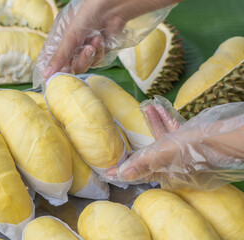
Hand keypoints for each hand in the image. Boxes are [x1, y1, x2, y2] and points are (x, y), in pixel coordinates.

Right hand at [32, 0, 180, 87]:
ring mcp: (86, 50)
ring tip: (96, 40)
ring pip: (84, 66)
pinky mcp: (100, 52)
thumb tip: (46, 75)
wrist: (112, 8)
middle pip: (71, 67)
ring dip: (91, 54)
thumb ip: (60, 57)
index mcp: (61, 41)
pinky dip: (100, 52)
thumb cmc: (88, 15)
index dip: (54, 71)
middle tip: (87, 49)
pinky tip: (101, 40)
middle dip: (80, 59)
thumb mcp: (70, 36)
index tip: (52, 81)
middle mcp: (72, 47)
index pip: (54, 61)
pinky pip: (96, 61)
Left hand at [106, 102, 243, 189]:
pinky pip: (172, 128)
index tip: (106, 172)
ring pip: (160, 137)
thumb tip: (123, 175)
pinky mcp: (188, 140)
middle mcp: (169, 163)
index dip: (122, 172)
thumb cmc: (192, 148)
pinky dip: (165, 118)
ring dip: (152, 122)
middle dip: (133, 147)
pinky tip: (158, 105)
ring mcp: (179, 151)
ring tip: (144, 107)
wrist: (223, 139)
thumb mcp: (164, 154)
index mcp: (162, 170)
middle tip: (118, 143)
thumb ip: (144, 163)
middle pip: (146, 155)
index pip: (137, 173)